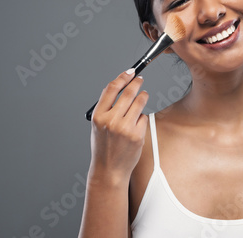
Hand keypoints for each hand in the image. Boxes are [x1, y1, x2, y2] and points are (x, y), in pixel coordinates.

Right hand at [89, 69, 148, 185]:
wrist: (109, 169)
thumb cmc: (104, 146)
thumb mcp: (98, 125)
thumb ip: (107, 107)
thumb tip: (120, 86)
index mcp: (98, 116)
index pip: (111, 89)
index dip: (122, 77)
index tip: (129, 72)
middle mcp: (111, 120)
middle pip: (128, 93)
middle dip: (136, 83)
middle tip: (140, 79)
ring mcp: (125, 128)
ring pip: (139, 102)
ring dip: (143, 96)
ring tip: (143, 95)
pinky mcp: (137, 135)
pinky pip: (144, 118)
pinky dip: (142, 118)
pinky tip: (137, 124)